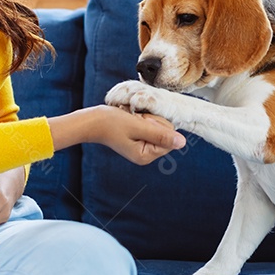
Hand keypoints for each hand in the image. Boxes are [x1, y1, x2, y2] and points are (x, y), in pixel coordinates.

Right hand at [46, 103, 185, 159]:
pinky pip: (150, 125)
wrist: (92, 120)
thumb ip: (161, 134)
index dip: (158, 125)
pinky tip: (130, 119)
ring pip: (158, 126)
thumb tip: (182, 142)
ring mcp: (142, 146)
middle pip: (166, 132)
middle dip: (153, 121)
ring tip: (132, 119)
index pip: (169, 138)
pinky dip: (142, 119)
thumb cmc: (111, 122)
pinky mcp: (138, 138)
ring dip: (147, 118)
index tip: (141, 121)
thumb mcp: (138, 126)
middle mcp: (145, 154)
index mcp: (146, 155)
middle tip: (135, 119)